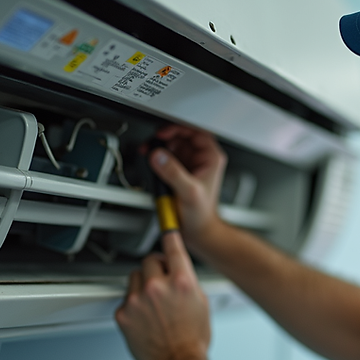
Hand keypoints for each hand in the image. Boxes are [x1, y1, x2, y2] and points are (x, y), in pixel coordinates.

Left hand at [115, 231, 211, 359]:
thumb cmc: (192, 339)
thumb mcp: (201, 303)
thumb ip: (187, 281)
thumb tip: (177, 269)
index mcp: (182, 281)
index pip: (172, 246)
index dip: (169, 236)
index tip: (167, 230)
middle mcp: (158, 286)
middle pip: (149, 260)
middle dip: (155, 268)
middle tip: (161, 281)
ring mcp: (138, 299)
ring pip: (134, 277)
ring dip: (142, 284)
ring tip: (153, 302)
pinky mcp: (123, 313)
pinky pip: (126, 298)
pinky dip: (133, 304)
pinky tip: (145, 317)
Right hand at [149, 126, 227, 248]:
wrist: (198, 231)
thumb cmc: (202, 215)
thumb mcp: (189, 192)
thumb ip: (174, 173)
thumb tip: (159, 156)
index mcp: (211, 158)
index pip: (196, 132)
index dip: (180, 129)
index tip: (164, 133)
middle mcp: (201, 159)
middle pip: (182, 137)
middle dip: (165, 138)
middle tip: (152, 143)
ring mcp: (189, 166)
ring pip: (173, 146)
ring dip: (160, 147)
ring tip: (149, 152)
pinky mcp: (179, 173)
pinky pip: (166, 159)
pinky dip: (157, 158)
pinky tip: (151, 162)